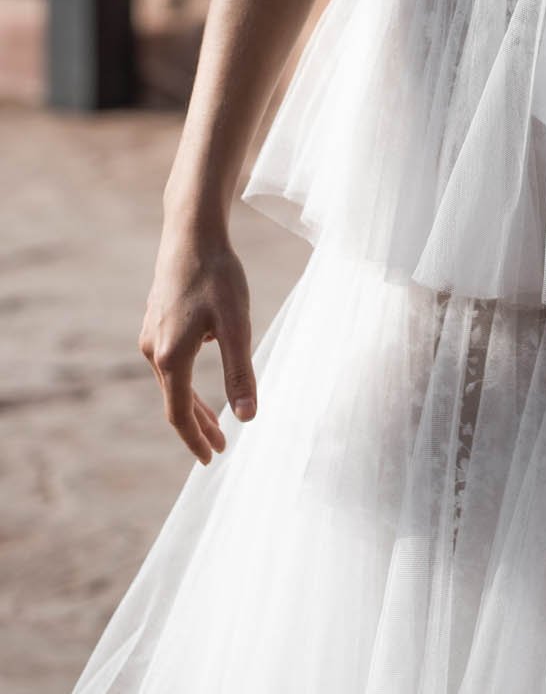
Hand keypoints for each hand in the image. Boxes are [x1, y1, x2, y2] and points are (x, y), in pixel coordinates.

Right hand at [138, 226, 256, 463]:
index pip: (179, 413)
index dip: (196, 439)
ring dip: (191, 403)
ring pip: (170, 380)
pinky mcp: (155, 318)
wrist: (191, 233)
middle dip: (197, 426)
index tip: (212, 459)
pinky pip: (169, 360)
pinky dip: (185, 378)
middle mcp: (152, 349)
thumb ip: (240, 373)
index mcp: (170, 357)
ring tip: (215, 419)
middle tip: (220, 446)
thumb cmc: (218, 277)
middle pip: (174, 400)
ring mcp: (150, 333)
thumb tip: (247, 418)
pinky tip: (202, 368)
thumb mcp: (237, 327)